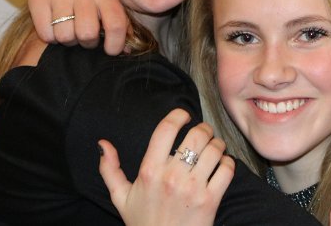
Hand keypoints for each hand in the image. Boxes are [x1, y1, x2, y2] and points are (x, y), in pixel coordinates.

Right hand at [27, 0, 128, 54]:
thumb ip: (120, 22)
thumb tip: (127, 49)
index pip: (116, 24)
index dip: (116, 44)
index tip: (111, 50)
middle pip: (87, 34)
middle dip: (87, 42)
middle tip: (85, 36)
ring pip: (65, 37)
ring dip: (68, 40)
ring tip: (70, 29)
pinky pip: (45, 34)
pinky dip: (51, 37)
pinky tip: (54, 26)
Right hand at [99, 109, 233, 225]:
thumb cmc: (143, 222)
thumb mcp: (120, 198)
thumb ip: (110, 170)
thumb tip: (102, 144)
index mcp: (149, 172)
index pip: (166, 129)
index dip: (178, 115)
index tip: (184, 116)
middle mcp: (171, 177)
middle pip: (197, 135)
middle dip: (203, 129)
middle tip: (203, 133)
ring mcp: (192, 188)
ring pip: (215, 149)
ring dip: (217, 145)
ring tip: (214, 149)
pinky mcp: (210, 199)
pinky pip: (227, 168)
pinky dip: (228, 163)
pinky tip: (221, 165)